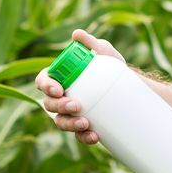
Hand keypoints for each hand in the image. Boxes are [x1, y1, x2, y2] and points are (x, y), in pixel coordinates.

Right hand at [35, 29, 125, 144]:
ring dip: (70, 124)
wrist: (129, 85)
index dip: (46, 86)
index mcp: (58, 77)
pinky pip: (78, 135)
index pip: (43, 81)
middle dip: (60, 107)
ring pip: (61, 122)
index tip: (59, 89)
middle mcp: (60, 96)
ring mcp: (70, 113)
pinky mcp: (82, 126)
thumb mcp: (102, 51)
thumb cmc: (109, 64)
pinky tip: (95, 137)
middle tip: (76, 105)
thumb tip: (77, 34)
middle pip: (49, 105)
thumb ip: (90, 42)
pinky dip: (85, 137)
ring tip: (86, 123)